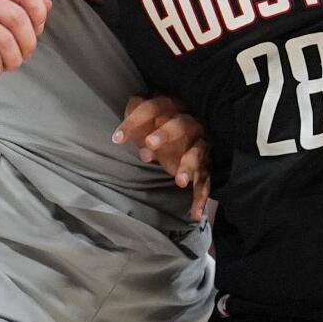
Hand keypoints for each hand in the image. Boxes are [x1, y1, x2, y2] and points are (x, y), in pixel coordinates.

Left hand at [115, 95, 212, 220]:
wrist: (183, 137)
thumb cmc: (156, 127)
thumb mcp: (142, 124)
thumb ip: (134, 127)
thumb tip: (131, 144)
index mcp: (170, 108)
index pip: (152, 108)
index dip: (134, 122)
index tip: (116, 139)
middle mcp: (189, 124)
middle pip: (181, 125)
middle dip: (166, 134)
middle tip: (150, 144)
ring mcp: (199, 145)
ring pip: (198, 153)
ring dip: (189, 166)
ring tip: (180, 181)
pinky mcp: (204, 165)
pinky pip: (205, 180)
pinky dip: (201, 197)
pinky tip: (196, 213)